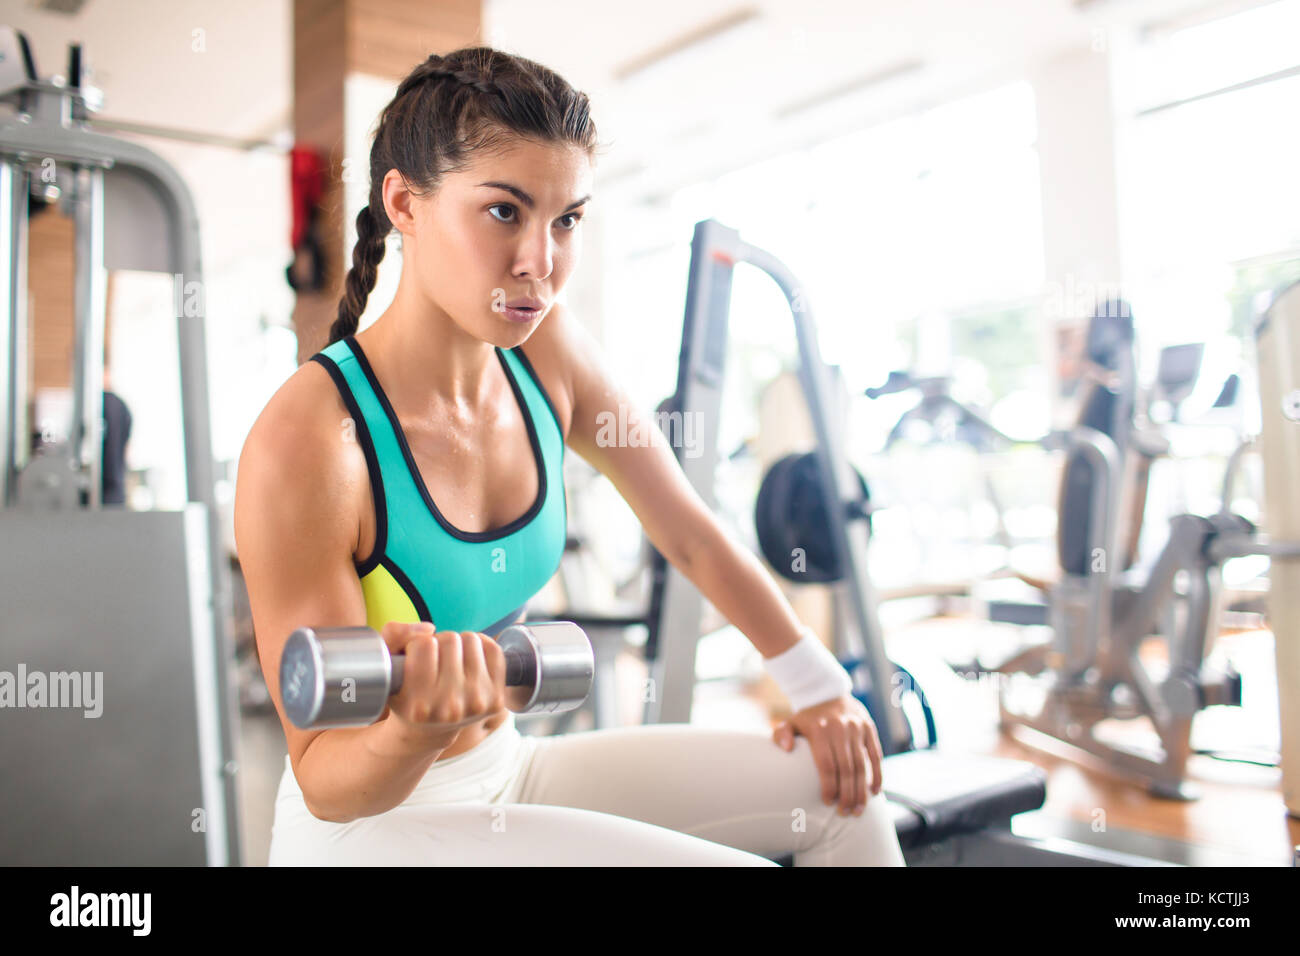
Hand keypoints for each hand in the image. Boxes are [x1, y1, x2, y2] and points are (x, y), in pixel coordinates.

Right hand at [379, 621, 507, 735]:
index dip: (416, 645)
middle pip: (450, 640)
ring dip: (459, 645)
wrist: (429, 728)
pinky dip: (480, 647)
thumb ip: (394, 636)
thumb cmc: (406, 692)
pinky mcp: (496, 699)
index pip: (424, 644)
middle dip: (439, 644)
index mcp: (418, 704)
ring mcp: (476, 704)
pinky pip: (494, 650)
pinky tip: (468, 661)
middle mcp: (450, 708)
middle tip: (434, 661)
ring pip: (471, 640)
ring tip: (450, 662)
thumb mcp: (387, 666)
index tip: (414, 660)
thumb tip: (429, 629)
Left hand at [772, 694, 882, 816]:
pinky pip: (876, 755)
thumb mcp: (789, 722)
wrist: (827, 692)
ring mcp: (857, 728)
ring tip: (858, 810)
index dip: (828, 786)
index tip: (828, 802)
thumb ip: (781, 734)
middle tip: (844, 812)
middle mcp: (840, 728)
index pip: (826, 764)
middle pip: (846, 769)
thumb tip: (787, 749)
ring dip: (861, 790)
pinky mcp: (869, 728)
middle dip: (846, 794)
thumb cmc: (807, 717)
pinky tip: (874, 792)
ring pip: (862, 765)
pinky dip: (876, 775)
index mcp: (819, 729)